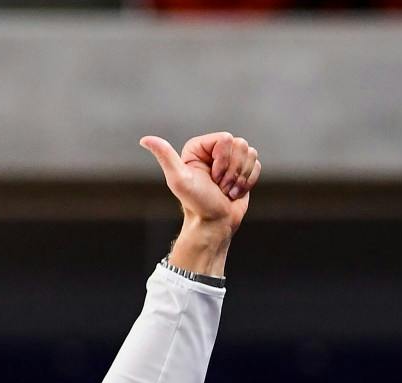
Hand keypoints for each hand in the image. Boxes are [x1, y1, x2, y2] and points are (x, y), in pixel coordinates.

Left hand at [140, 131, 260, 275]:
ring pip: (250, 154)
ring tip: (226, 191)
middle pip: (241, 145)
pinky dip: (248, 182)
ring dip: (240, 178)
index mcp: (200, 147)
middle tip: (219, 187)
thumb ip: (165, 156)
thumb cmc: (196, 204)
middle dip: (232, 171)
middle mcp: (215, 150)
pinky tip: (235, 192)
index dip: (222, 160)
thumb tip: (144, 139)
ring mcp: (230, 160)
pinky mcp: (243, 170)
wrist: (213, 224)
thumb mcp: (179, 179)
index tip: (211, 178)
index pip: (226, 139)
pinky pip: (257, 164)